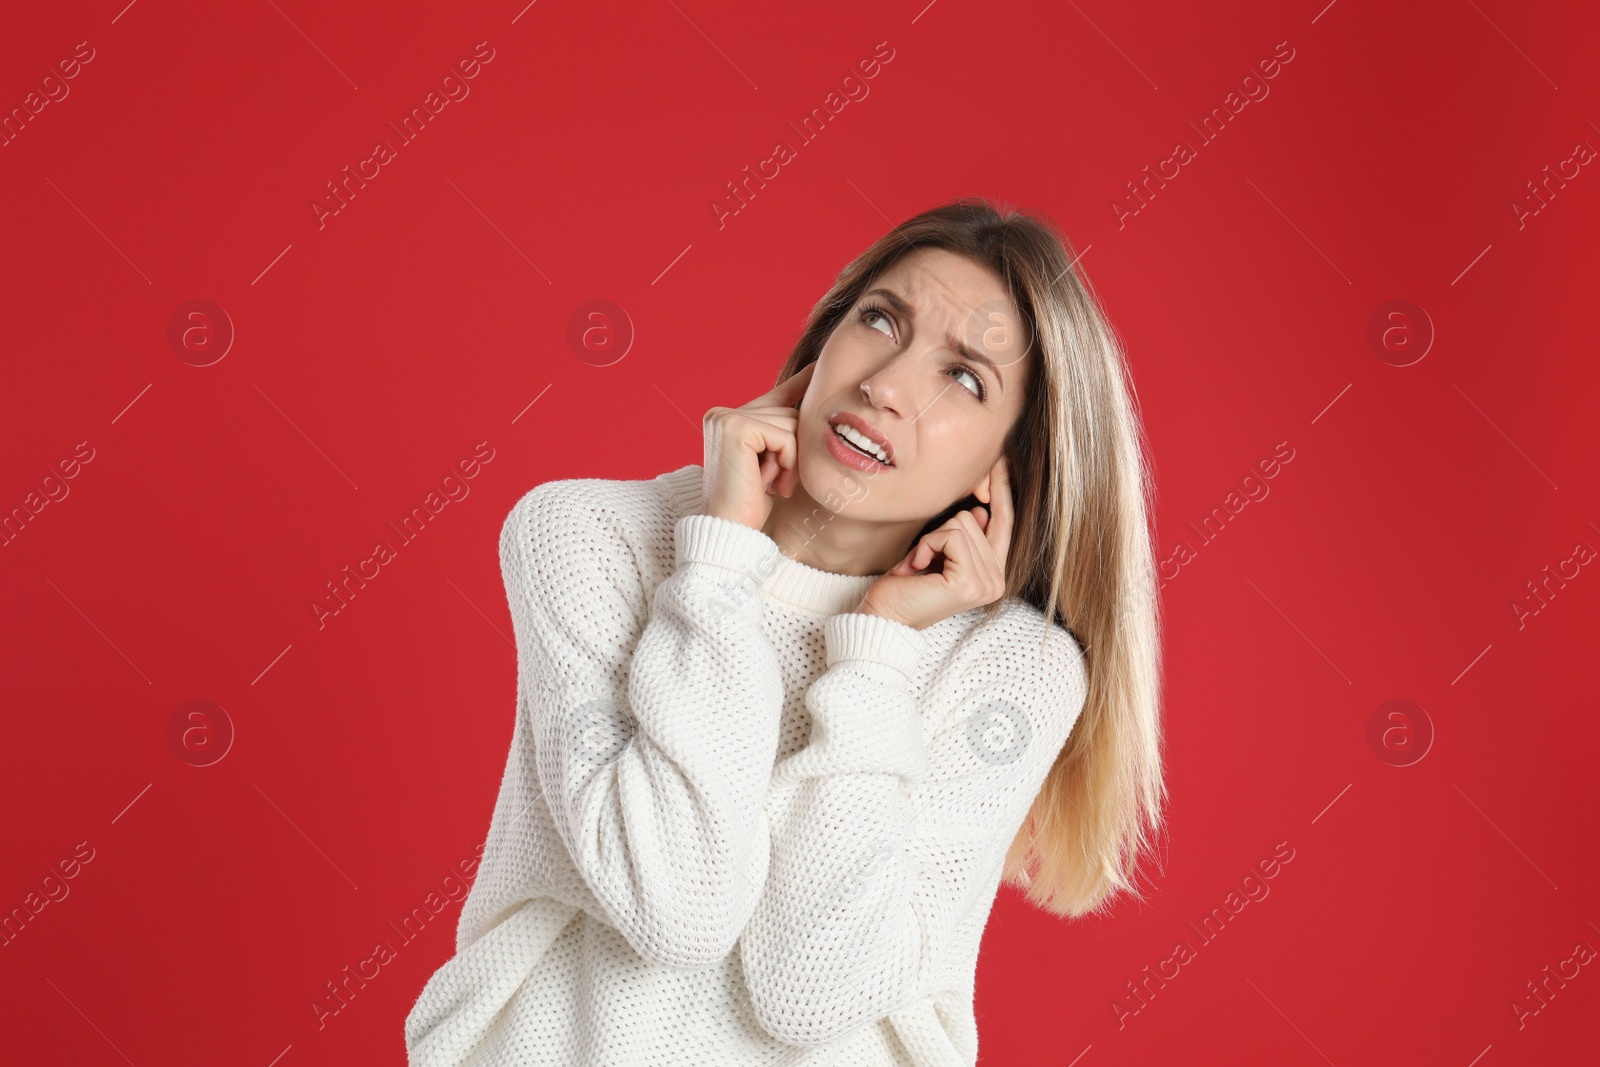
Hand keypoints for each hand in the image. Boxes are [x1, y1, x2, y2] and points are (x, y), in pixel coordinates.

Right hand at [701, 362, 816, 530]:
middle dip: (793, 451)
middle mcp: (722, 413)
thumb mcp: (771, 463)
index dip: (801, 384)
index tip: (820, 367)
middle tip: (774, 481)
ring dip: (791, 460)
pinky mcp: (736, 427)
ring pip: (792, 423)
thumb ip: (783, 434)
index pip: (776, 396)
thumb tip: (814, 405)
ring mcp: (726, 417)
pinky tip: (768, 482)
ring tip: (770, 483)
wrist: (729, 533)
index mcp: (726, 418)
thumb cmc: (751, 505)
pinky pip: (785, 435)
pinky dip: (787, 461)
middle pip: (790, 412)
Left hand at [853, 456, 1014, 630]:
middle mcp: (998, 580)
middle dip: (941, 531)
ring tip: (920, 566)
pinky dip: (928, 545)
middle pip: (976, 517)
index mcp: (995, 573)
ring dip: (931, 540)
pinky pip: (951, 536)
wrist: (885, 616)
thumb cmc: (907, 584)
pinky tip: (919, 567)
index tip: (1000, 461)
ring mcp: (987, 583)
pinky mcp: (969, 582)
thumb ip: (966, 534)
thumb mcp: (940, 552)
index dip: (1002, 491)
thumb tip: (980, 509)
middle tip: (924, 559)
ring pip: (962, 523)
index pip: (1006, 523)